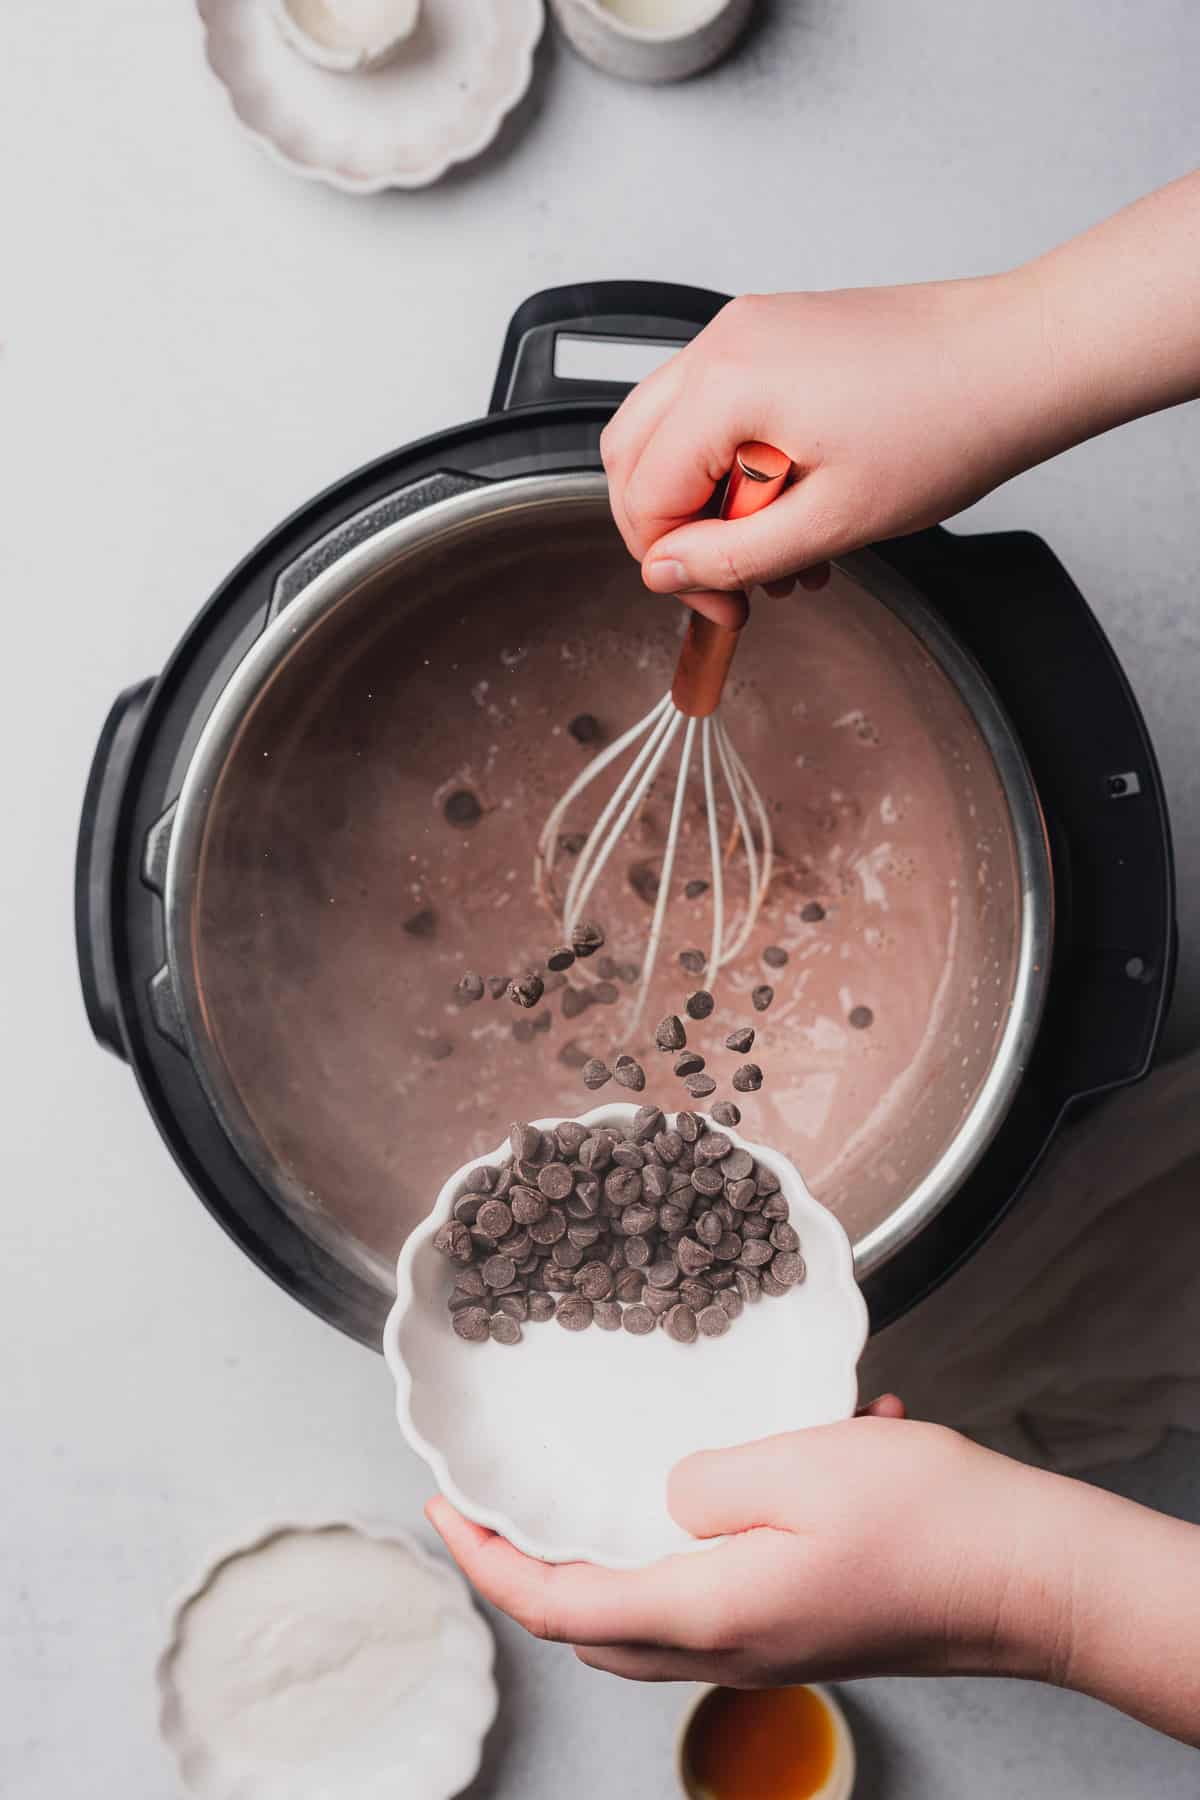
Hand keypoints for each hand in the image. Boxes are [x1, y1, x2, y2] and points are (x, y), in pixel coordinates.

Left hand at [427, 1398, 1067, 1688]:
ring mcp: (771, 1644)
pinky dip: (692, 1546)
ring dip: (601, 1567)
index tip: (443, 1508)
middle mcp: (728, 1644)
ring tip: (586, 1498)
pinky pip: (717, 1592)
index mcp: (707, 1609)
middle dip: (531, 1574)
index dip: (486, 1561)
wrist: (1029, 1577)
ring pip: (649, 1619)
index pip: (556, 1603)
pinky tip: (748, 1468)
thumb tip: (670, 1497)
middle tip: (503, 1507)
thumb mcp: (800, 1464)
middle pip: (593, 1627)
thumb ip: (707, 1481)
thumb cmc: (923, 1521)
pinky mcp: (806, 1625)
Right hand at [599, 275, 1055, 625]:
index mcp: (727, 384)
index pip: (642, 493)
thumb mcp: (831, 522)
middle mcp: (724, 343)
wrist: (1020, 358)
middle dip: (669, 532)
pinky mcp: (776, 333)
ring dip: (705, 504)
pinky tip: (791, 508)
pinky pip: (719, 407)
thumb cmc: (949, 424)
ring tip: (775, 554)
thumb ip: (732, 557)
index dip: (673, 566)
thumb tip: (666, 575)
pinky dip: (734, 465)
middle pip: (632, 454)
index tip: (724, 605)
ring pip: (671, 432)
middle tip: (727, 583)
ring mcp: (748, 331)